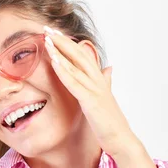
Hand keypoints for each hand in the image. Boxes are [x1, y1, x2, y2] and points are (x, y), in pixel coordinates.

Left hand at [43, 26, 138, 156]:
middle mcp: (98, 80)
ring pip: (75, 65)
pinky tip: (54, 61)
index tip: (54, 33)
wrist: (120, 139)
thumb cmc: (111, 121)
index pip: (82, 56)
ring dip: (60, 51)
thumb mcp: (106, 97)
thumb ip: (106, 81)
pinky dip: (64, 71)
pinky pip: (74, 83)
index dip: (68, 43)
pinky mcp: (90, 100)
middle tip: (47, 28)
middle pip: (78, 54)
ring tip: (47, 39)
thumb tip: (109, 68)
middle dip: (62, 41)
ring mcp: (95, 89)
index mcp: (99, 79)